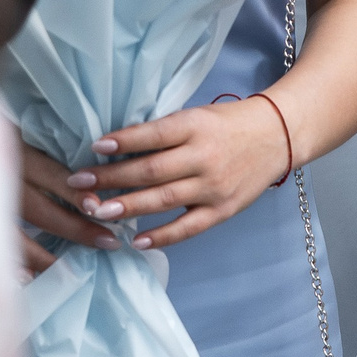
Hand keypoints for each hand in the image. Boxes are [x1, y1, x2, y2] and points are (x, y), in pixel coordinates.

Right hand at [19, 144, 116, 274]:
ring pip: (16, 234)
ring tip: (68, 268)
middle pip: (42, 210)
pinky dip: (8, 263)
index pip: (54, 177)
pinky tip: (25, 277)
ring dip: (44, 256)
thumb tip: (81, 173)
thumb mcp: (9, 125)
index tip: (103, 210)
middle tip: (108, 243)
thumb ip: (37, 147)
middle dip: (76, 229)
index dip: (79, 195)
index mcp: (12, 148)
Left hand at [65, 97, 292, 249]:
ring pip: (163, 199)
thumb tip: (117, 147)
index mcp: (195, 126)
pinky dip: (162, 236)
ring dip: (128, 207)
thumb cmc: (227, 123)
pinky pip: (188, 227)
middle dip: (112, 179)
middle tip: (79, 184)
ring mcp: (213, 186)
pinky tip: (136, 240)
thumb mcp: (196, 116)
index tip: (94, 147)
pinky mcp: (223, 209)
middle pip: (151, 171)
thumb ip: (164, 132)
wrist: (277, 136)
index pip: (153, 135)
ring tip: (98, 211)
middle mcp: (203, 156)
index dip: (123, 142)